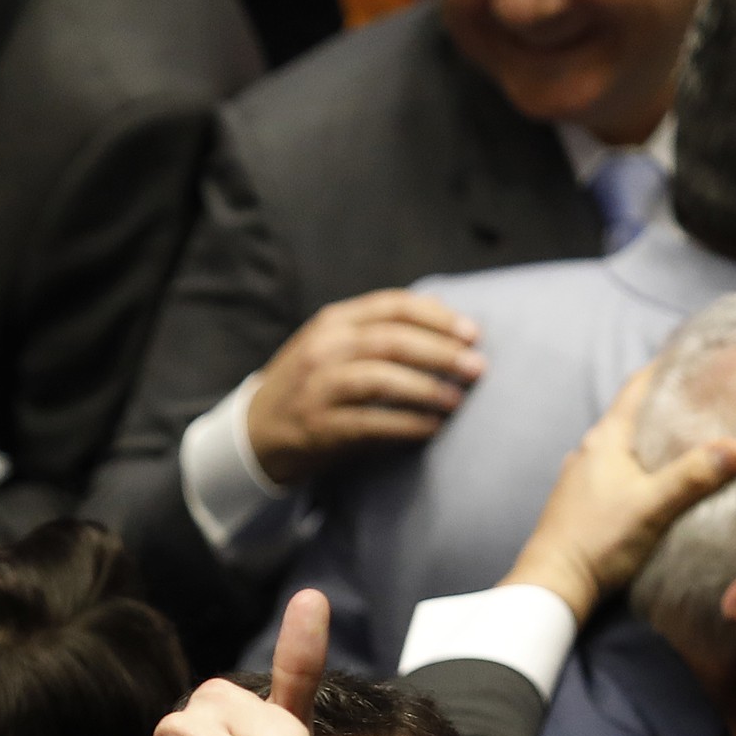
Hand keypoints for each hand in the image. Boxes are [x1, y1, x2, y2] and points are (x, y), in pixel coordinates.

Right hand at [244, 291, 484, 484]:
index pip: (393, 307)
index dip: (437, 318)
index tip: (472, 333)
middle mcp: (324, 349)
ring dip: (426, 388)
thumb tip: (440, 303)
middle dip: (440, 352)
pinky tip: (432, 428)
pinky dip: (406, 425)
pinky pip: (371, 423)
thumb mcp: (337, 342)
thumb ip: (383, 323)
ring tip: (457, 399)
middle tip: (477, 367)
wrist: (258, 432)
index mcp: (334, 322)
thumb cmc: (311, 383)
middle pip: (392, 341)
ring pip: (380, 379)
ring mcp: (319, 388)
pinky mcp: (320, 427)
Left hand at [501, 367, 735, 624]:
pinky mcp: (581, 502)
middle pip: (633, 415)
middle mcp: (589, 450)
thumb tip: (734, 448)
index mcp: (605, 438)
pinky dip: (641, 467)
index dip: (665, 368)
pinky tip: (658, 483)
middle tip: (705, 400)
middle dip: (666, 406)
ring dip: (653, 441)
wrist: (553, 583)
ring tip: (690, 442)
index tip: (694, 357)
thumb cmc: (598, 540)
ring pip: (625, 446)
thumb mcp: (652, 506)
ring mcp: (582, 477)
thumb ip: (692, 476)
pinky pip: (617, 472)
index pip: (637, 387)